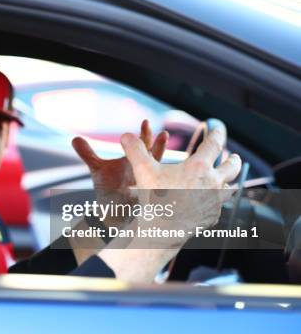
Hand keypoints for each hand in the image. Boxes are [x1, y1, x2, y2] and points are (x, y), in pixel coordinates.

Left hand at [72, 120, 167, 190]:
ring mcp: (148, 183)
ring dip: (162, 168)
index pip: (143, 144)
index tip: (145, 121)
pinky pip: (156, 192)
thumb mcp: (97, 168)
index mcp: (135, 160)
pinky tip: (162, 184)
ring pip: (158, 173)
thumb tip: (74, 138)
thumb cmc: (107, 187)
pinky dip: (159, 187)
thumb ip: (87, 153)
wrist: (110, 210)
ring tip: (167, 159)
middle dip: (159, 145)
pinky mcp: (148, 197)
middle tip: (163, 133)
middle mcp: (144, 170)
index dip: (145, 133)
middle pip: (154, 155)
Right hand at [96, 126, 240, 282]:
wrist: (164, 231)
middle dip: (233, 159)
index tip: (218, 127)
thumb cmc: (155, 199)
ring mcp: (214, 201)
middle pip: (231, 167)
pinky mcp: (212, 217)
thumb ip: (135, 151)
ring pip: (229, 188)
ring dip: (229, 182)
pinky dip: (215, 202)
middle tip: (233, 156)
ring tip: (227, 181)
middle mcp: (212, 182)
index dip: (217, 132)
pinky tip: (208, 204)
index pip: (214, 144)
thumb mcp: (143, 171)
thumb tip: (125, 135)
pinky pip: (218, 207)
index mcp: (198, 167)